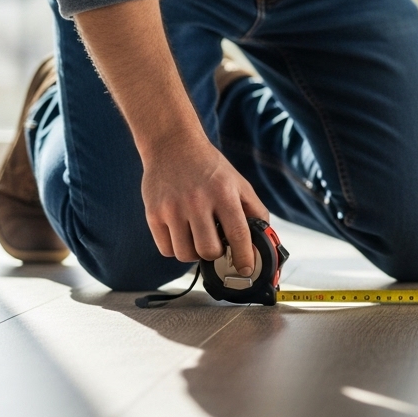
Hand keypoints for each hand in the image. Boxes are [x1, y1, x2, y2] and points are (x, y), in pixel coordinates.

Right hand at [140, 131, 268, 275]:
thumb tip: (264, 240)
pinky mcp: (153, 213)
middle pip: (209, 250)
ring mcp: (172, 208)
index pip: (238, 234)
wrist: (172, 145)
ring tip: (198, 239)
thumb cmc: (210, 168)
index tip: (245, 270)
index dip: (244, 257)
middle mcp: (197, 201)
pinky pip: (165, 249)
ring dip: (195, 254)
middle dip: (216, 255)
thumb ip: (255, 210)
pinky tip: (182, 234)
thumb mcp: (239, 183)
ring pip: (185, 254)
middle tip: (217, 246)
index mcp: (224, 193)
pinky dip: (176, 248)